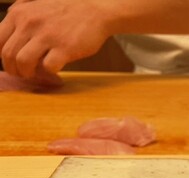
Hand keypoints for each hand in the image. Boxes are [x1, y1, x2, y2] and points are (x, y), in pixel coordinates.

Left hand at [0, 0, 114, 79]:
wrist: (95, 11)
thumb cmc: (68, 10)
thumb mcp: (36, 4)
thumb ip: (20, 14)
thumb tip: (8, 30)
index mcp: (20, 14)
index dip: (3, 57)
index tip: (12, 63)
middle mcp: (30, 23)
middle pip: (8, 55)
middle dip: (14, 70)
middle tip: (24, 74)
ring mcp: (47, 36)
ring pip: (24, 62)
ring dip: (28, 73)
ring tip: (36, 74)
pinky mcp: (65, 48)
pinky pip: (48, 67)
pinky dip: (50, 73)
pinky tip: (55, 70)